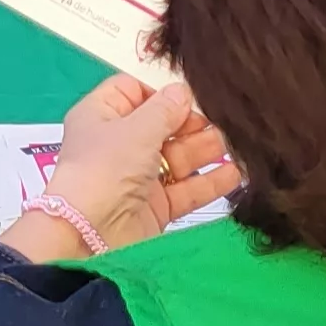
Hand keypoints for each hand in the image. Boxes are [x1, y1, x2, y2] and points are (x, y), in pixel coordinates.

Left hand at [3, 76, 243, 262]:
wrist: (90, 234)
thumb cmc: (106, 168)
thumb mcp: (136, 130)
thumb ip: (164, 110)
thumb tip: (182, 92)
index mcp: (101, 116)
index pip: (131, 92)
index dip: (159, 95)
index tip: (186, 101)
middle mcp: (118, 145)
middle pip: (161, 126)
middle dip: (190, 124)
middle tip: (221, 124)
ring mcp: (136, 177)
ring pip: (176, 158)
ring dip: (204, 150)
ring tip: (234, 145)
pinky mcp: (154, 207)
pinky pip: (185, 189)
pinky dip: (208, 182)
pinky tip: (235, 173)